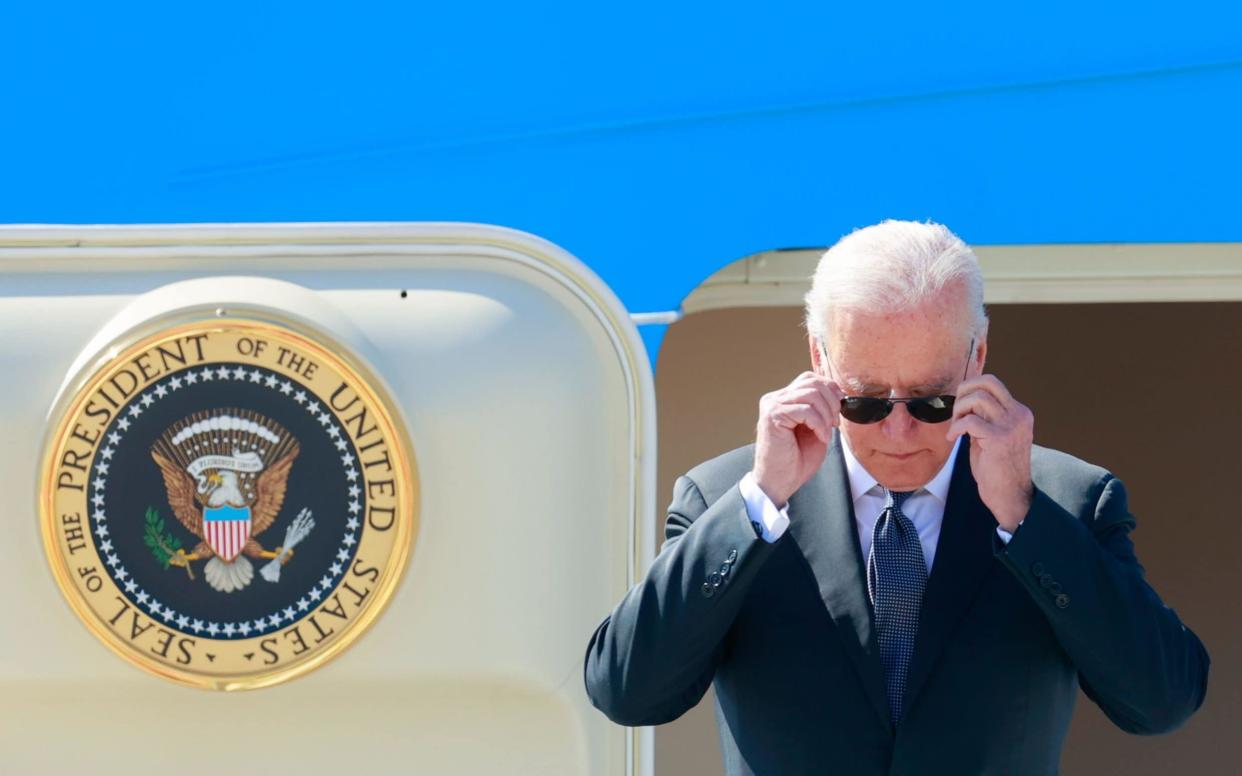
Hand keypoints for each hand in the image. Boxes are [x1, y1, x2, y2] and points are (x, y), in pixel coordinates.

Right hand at [751, 372, 842, 507]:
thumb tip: (838, 394)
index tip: (840, 408)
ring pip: (811, 394)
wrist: (780, 482)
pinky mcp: (772, 416)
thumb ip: (822, 410)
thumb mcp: (816, 429)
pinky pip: (806, 410)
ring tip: (826, 432)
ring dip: (826, 414)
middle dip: (832, 403)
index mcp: (785, 399)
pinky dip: (819, 425)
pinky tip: (820, 438)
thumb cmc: (796, 460)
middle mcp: (775, 398)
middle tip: (834, 424)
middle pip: (812, 383)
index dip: (830, 389)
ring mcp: (772, 405)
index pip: (810, 378)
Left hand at [945, 374, 1034, 530]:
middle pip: (988, 382)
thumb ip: (983, 417)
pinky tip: (953, 438)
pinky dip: (956, 427)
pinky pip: (970, 421)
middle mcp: (1018, 415)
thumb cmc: (996, 468)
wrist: (1010, 496)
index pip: (992, 384)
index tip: (959, 407)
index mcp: (1019, 412)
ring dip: (959, 410)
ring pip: (978, 398)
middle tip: (956, 412)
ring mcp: (1011, 425)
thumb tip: (964, 400)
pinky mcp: (999, 439)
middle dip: (963, 391)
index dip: (970, 389)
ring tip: (955, 427)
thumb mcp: (992, 436)